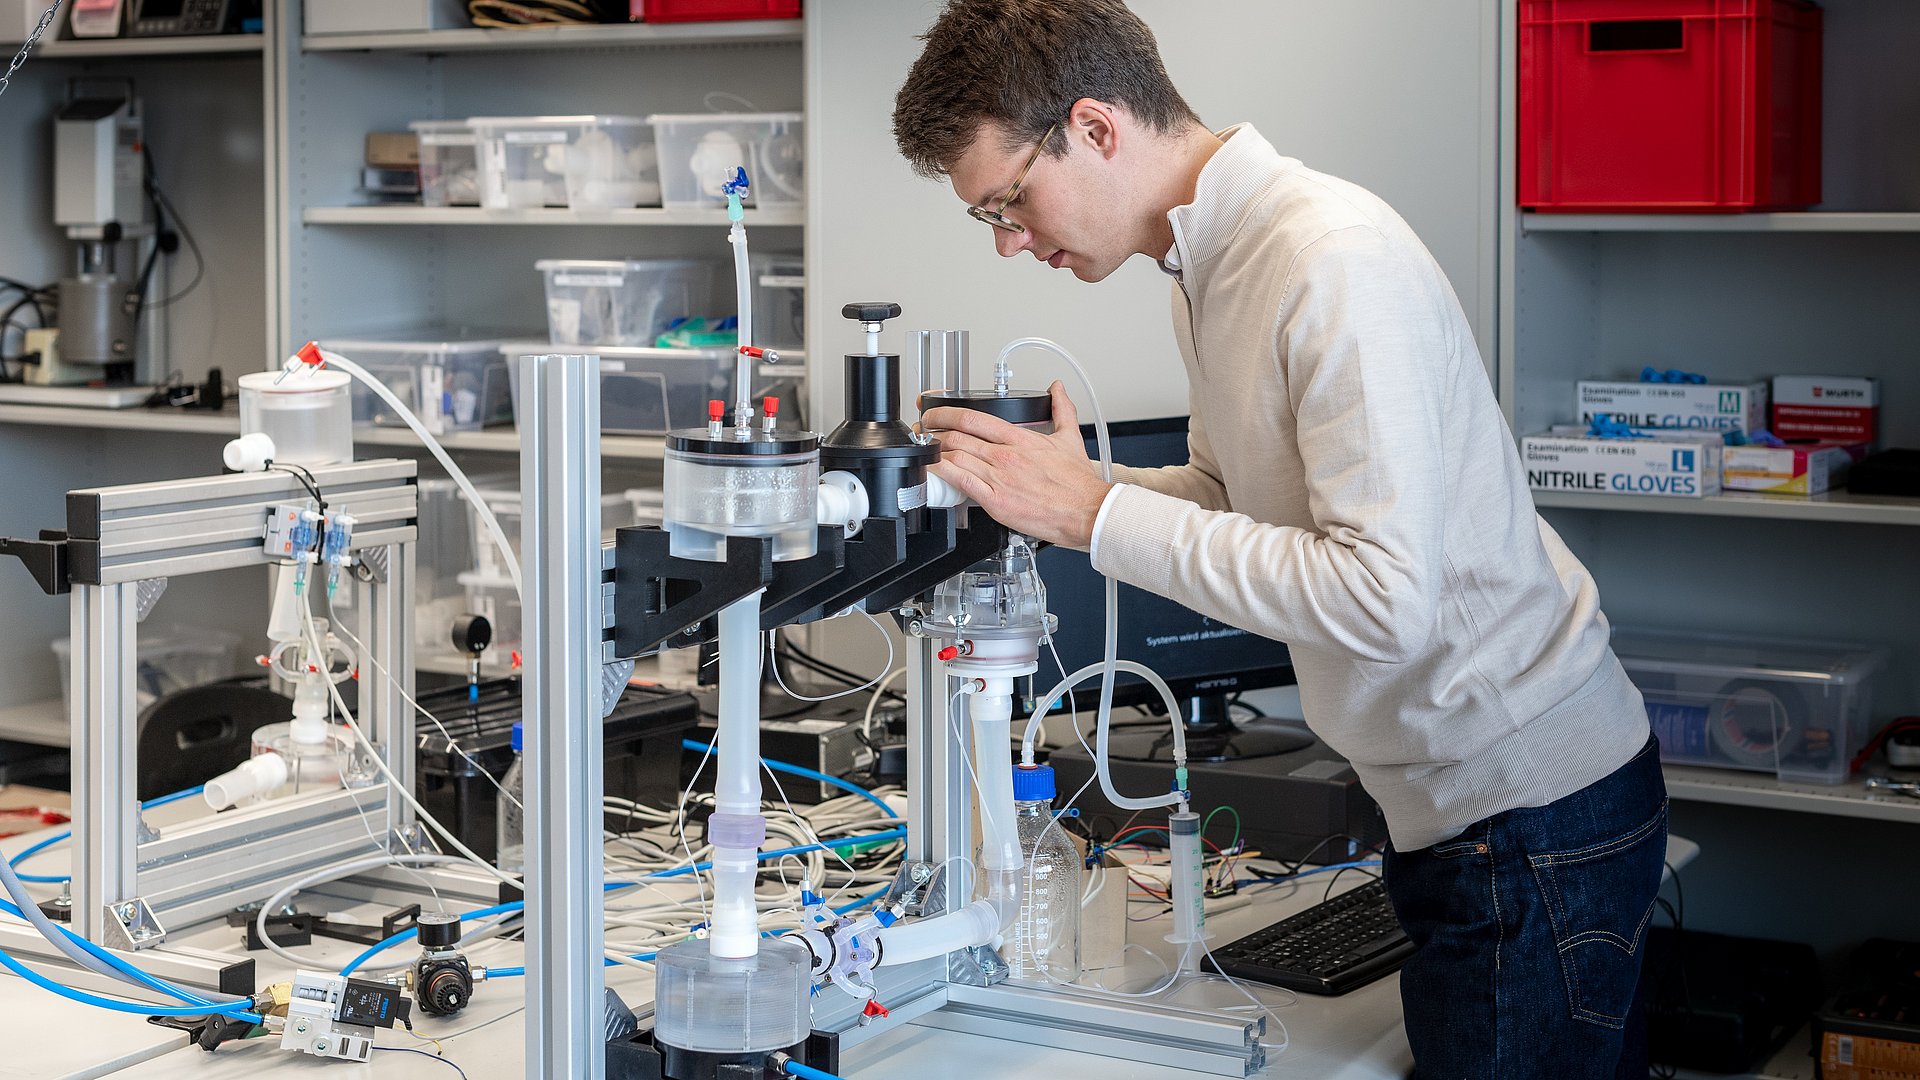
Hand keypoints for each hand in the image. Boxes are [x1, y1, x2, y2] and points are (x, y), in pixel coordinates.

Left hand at [920, 381, 1111, 547]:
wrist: (1087, 511)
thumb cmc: (1077, 483)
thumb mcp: (1070, 438)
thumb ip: (1061, 409)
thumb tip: (1057, 388)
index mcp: (1020, 438)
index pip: (973, 417)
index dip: (945, 412)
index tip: (932, 412)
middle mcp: (1005, 455)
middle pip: (957, 436)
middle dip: (932, 431)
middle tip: (922, 430)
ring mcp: (999, 478)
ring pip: (954, 457)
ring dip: (934, 452)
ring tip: (923, 450)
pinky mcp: (995, 502)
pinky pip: (961, 483)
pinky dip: (942, 475)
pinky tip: (932, 471)